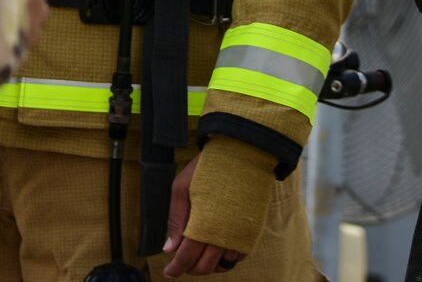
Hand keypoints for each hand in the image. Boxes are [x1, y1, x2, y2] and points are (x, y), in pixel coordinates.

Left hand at [163, 155, 244, 276]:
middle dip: (190, 269)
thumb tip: (170, 249)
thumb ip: (176, 219)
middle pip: (205, 266)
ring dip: (209, 266)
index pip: (187, 258)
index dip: (176, 268)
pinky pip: (238, 257)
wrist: (244, 152)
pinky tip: (216, 249)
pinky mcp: (251, 231)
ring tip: (198, 256)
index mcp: (204, 224)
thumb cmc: (209, 167)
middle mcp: (223, 234)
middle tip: (182, 262)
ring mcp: (240, 234)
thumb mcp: (182, 186)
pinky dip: (226, 259)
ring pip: (223, 265)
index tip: (169, 272)